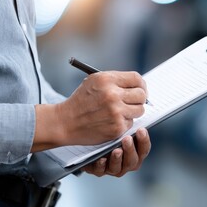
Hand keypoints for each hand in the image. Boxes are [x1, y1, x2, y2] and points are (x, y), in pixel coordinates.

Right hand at [33, 71, 147, 151]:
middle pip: (141, 94)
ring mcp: (115, 112)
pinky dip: (124, 122)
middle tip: (133, 101)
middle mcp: (112, 95)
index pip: (136, 78)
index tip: (140, 88)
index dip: (141, 84)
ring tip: (119, 112)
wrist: (65, 122)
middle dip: (139, 98)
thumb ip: (116, 81)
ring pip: (139, 110)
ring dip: (133, 111)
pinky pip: (131, 123)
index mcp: (107, 80)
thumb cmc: (82, 101)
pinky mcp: (117, 127)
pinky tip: (111, 121)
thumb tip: (139, 85)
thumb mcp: (94, 82)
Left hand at [82, 128, 150, 176]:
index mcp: (135, 154)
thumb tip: (135, 116)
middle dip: (130, 150)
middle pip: (133, 161)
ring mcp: (112, 168)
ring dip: (118, 159)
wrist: (88, 142)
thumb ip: (129, 128)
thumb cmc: (109, 134)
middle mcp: (125, 163)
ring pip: (118, 168)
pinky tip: (101, 159)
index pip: (144, 150)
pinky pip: (100, 171)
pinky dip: (101, 165)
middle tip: (127, 139)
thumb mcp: (121, 131)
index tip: (141, 130)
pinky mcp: (98, 171)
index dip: (144, 141)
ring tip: (116, 150)